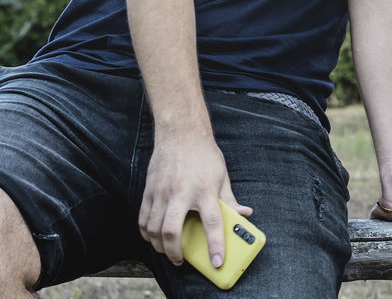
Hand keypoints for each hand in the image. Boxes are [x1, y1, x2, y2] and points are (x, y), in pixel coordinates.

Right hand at [138, 132, 250, 266]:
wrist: (181, 133)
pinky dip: (146, 232)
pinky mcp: (149, 190)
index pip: (212, 222)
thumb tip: (244, 214)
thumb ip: (231, 199)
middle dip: (175, 252)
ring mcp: (162, 192)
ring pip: (154, 228)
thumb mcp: (222, 176)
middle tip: (180, 260)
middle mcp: (182, 193)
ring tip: (167, 251)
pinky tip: (152, 237)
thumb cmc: (205, 155)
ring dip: (159, 245)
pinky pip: (143, 218)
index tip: (217, 262)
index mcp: (205, 190)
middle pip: (172, 231)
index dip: (215, 245)